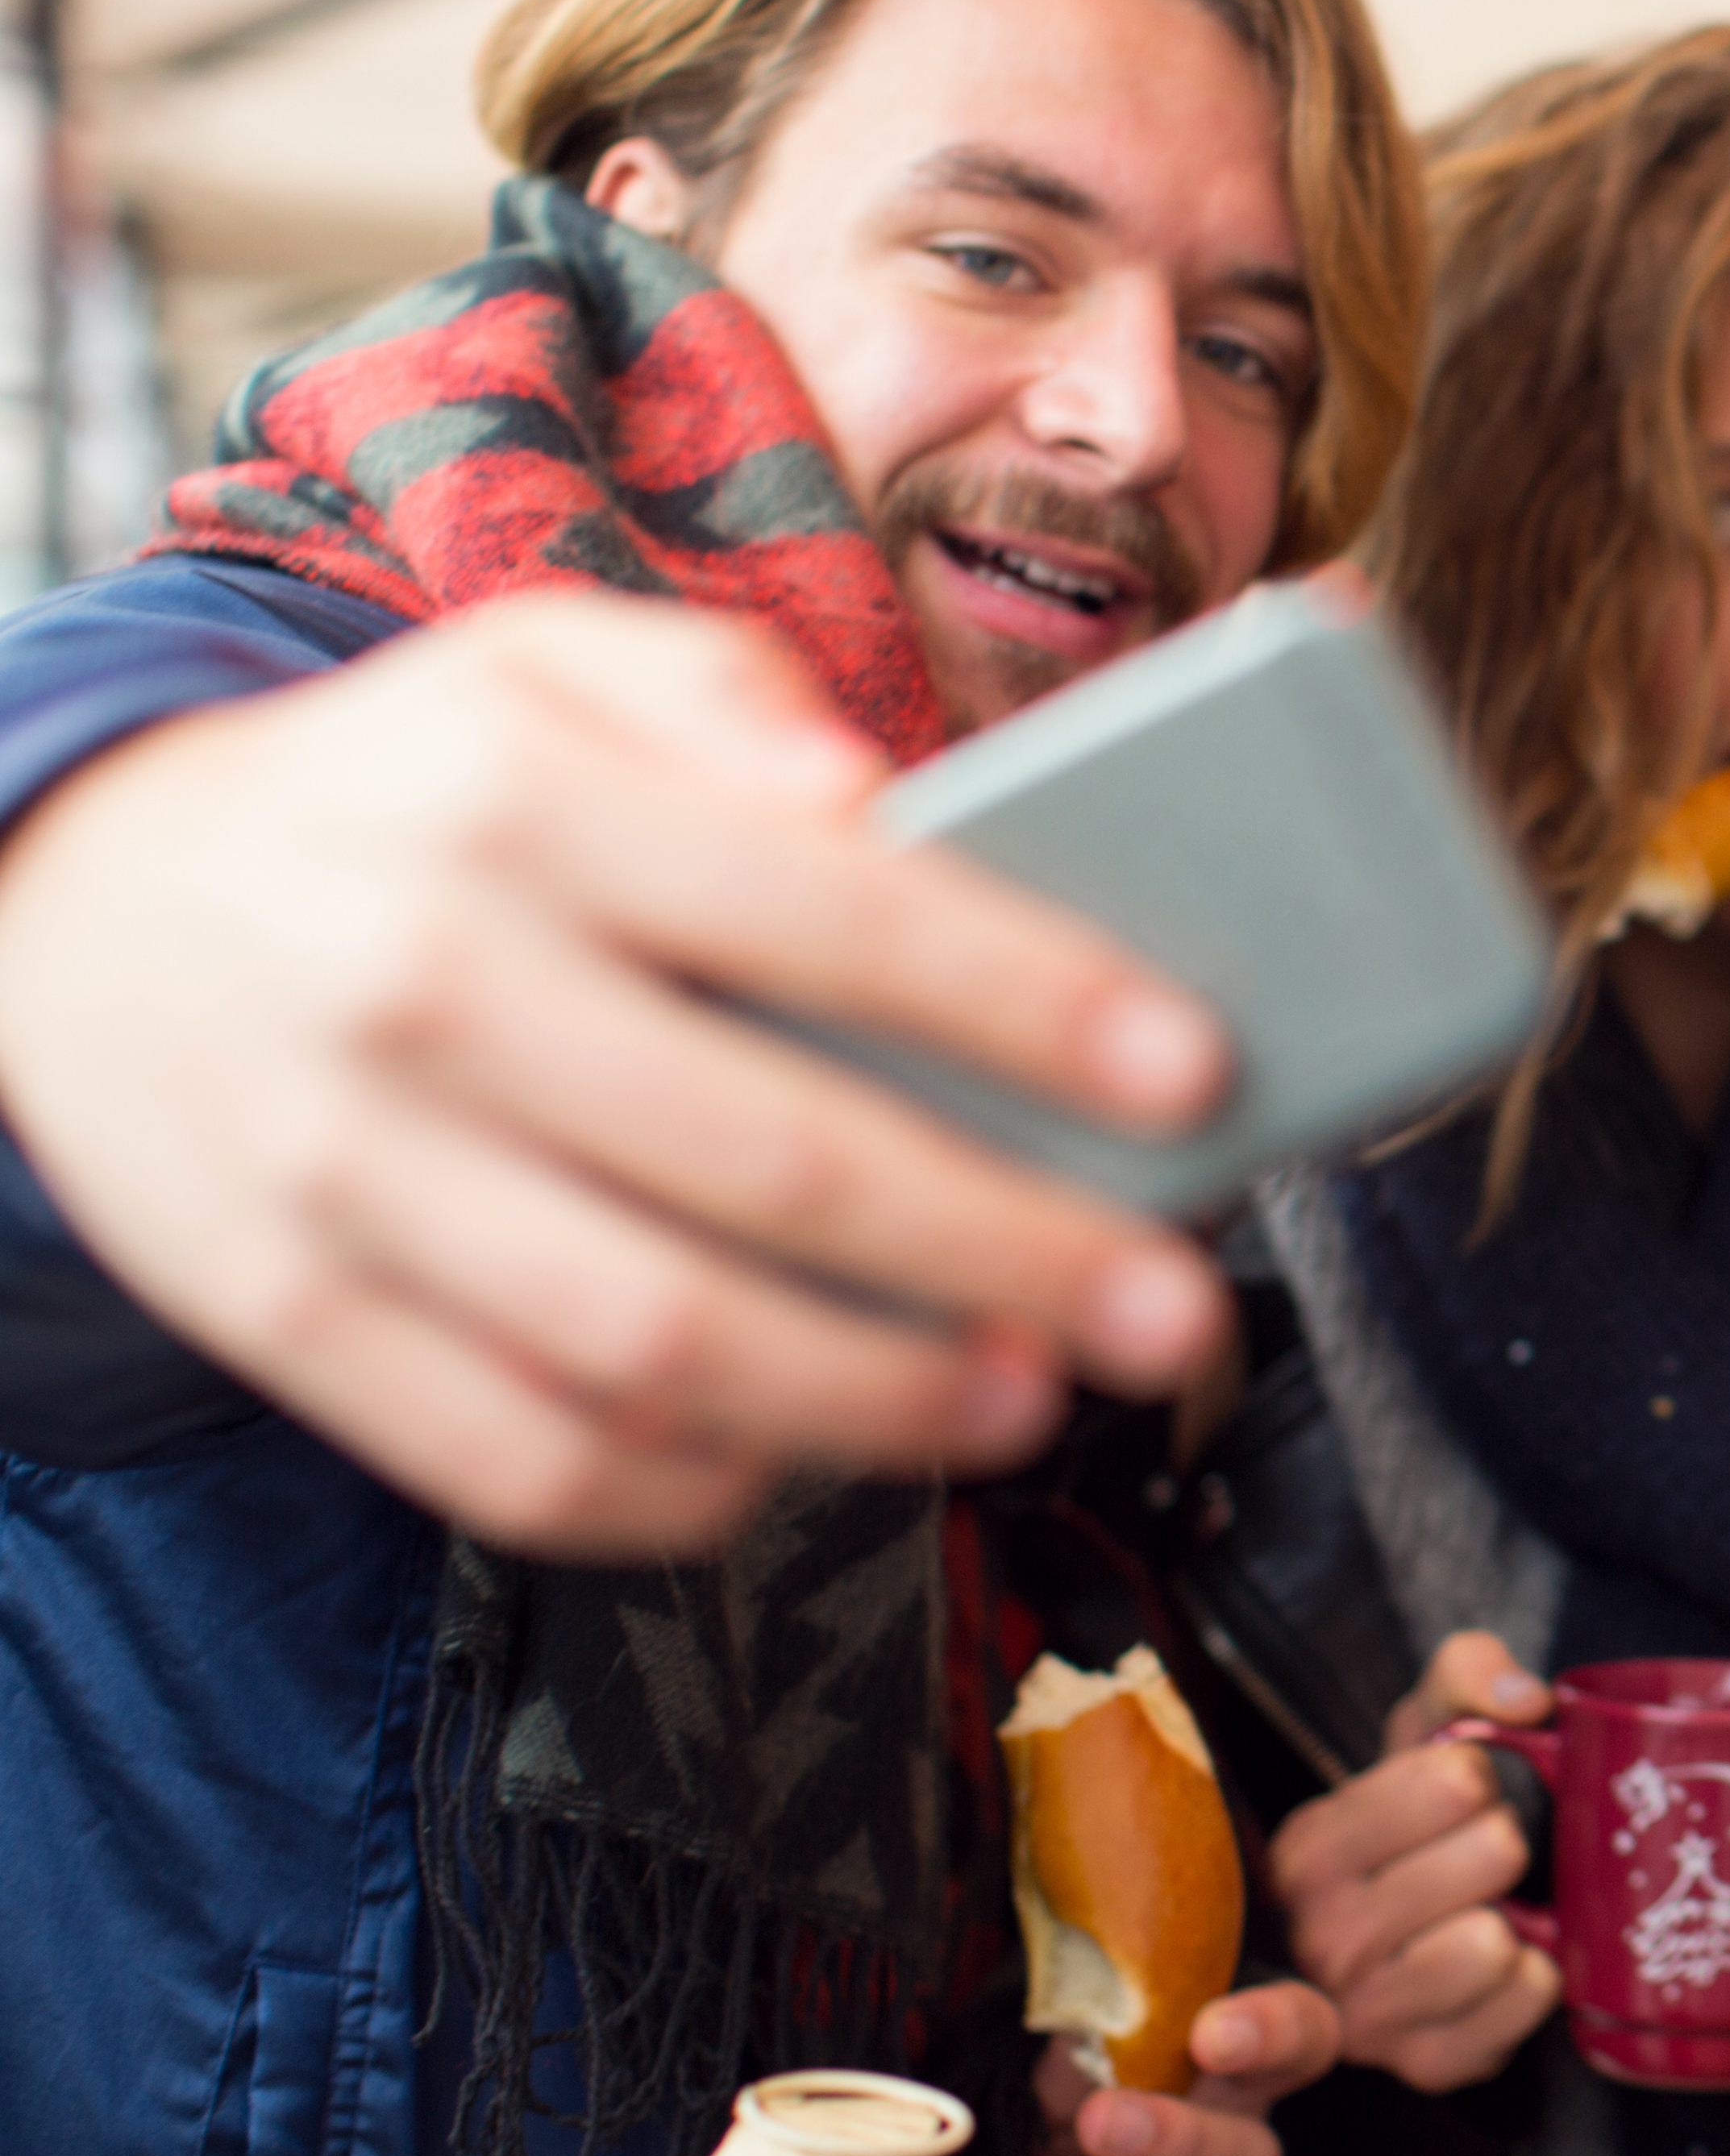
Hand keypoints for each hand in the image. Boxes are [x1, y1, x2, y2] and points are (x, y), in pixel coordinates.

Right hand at [0, 600, 1231, 1555]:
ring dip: (875, 1399)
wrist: (72, 900)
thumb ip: (725, 698)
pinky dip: (685, 1487)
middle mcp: (423, 988)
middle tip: (1172, 1308)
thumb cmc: (404, 794)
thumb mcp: (539, 667)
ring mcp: (342, 1171)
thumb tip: (882, 800)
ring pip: (653, 1341)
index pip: (826, 915)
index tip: (1191, 1072)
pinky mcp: (285, 1316)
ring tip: (1028, 1400)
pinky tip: (807, 1459)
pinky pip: (514, 1456)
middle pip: (771, 1159)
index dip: (1028, 1003)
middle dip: (1006, 1249)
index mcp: (516, 806)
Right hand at [1270, 1633, 1561, 2090]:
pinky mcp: (1433, 2063)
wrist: (1403, 1936)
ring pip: (1496, 1942)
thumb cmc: (1413, 1826)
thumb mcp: (1420, 1732)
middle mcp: (1323, 1939)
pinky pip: (1530, 1997)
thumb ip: (1463, 1676)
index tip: (1461, 1790)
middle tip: (1484, 1852)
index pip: (1451, 1782)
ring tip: (1488, 1907)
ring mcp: (1372, 2016)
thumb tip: (1523, 1699)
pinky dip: (1537, 1971)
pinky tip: (1505, 1958)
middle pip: (1493, 1853)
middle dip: (1506, 1839)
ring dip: (1517, 1913)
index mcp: (1310, 1849)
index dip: (1481, 1774)